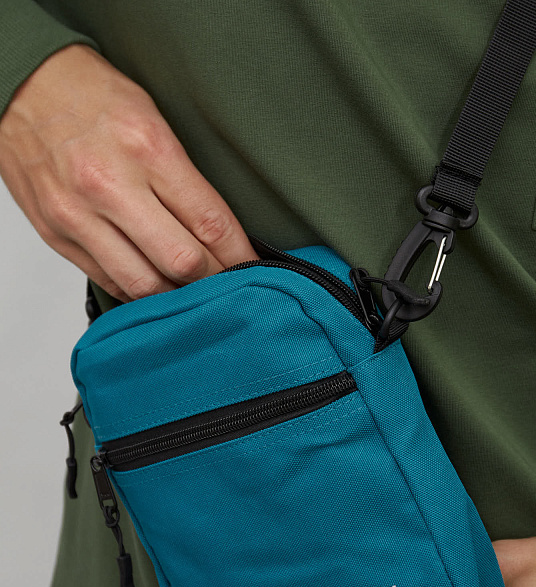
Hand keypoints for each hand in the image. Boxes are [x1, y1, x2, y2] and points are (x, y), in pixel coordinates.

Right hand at [0, 44, 257, 301]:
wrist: (18, 84)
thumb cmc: (90, 95)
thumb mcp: (153, 118)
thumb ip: (184, 179)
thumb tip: (217, 234)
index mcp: (146, 148)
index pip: (210, 222)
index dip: (240, 256)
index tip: (254, 269)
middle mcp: (111, 186)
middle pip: (182, 262)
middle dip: (214, 280)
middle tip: (229, 285)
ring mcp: (79, 216)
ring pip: (145, 285)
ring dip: (177, 296)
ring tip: (194, 291)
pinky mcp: (57, 235)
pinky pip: (109, 282)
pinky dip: (139, 292)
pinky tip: (156, 286)